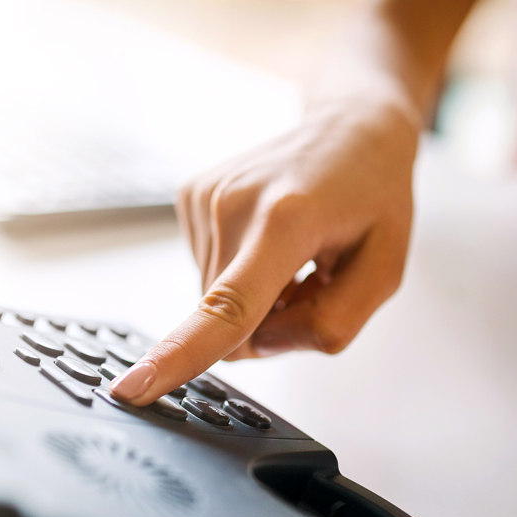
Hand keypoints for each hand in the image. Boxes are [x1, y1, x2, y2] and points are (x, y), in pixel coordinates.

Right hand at [110, 92, 420, 405]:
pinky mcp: (189, 197)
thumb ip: (330, 326)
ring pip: (214, 301)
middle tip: (310, 277)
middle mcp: (234, 205)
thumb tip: (255, 344)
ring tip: (292, 252)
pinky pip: (208, 273)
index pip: (228, 307)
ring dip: (256, 295)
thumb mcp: (384, 273)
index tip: (132, 388)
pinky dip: (239, 271)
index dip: (181, 354)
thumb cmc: (373, 199)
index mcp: (286, 221)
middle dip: (269, 321)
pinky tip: (268, 238)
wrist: (351, 129)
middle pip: (228, 322)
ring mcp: (205, 197)